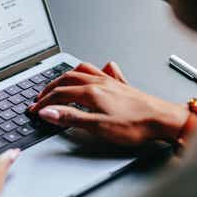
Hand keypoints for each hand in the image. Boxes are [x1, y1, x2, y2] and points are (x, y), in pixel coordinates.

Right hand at [28, 61, 187, 145]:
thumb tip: (47, 112)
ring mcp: (110, 82)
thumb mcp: (98, 127)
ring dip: (66, 75)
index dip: (43, 103)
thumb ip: (71, 118)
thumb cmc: (136, 125)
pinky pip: (103, 71)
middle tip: (40, 97)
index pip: (58, 95)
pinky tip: (97, 71)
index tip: (34, 110)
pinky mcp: (121, 85)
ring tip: (58, 82)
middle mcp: (99, 83)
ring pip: (82, 71)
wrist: (163, 120)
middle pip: (66, 79)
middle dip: (49, 88)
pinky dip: (94, 70)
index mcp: (91, 92)